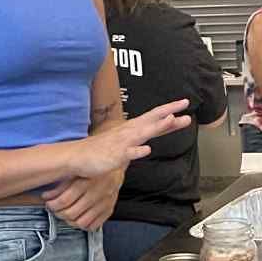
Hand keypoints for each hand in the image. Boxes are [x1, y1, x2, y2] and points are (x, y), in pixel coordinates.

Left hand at [42, 169, 121, 230]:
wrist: (115, 165)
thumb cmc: (94, 167)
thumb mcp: (75, 171)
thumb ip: (61, 184)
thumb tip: (47, 195)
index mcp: (87, 181)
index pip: (65, 200)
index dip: (53, 205)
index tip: (49, 203)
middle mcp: (97, 192)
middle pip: (72, 213)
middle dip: (59, 213)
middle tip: (55, 210)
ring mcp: (104, 203)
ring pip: (82, 222)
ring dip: (70, 221)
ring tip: (66, 215)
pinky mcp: (109, 209)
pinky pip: (94, 225)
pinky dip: (84, 225)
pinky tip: (79, 219)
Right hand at [69, 101, 190, 179]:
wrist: (76, 157)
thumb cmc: (99, 150)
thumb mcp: (123, 141)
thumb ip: (139, 138)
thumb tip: (153, 135)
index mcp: (131, 129)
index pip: (153, 116)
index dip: (169, 109)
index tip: (184, 103)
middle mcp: (128, 133)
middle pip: (152, 119)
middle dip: (169, 111)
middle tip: (185, 103)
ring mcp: (122, 144)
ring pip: (142, 133)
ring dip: (157, 126)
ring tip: (171, 119)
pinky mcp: (114, 157)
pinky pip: (127, 154)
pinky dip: (137, 151)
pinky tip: (146, 149)